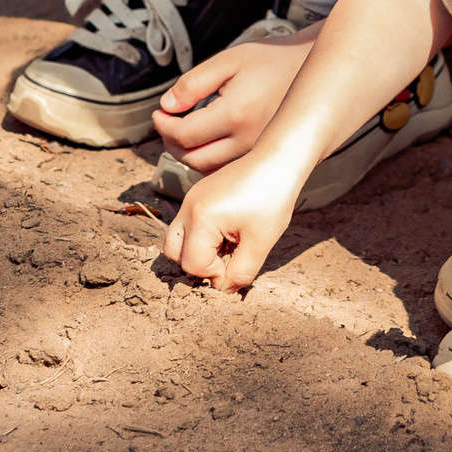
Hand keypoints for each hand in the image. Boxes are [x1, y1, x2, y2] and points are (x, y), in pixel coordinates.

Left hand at [152, 27, 318, 172]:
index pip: (185, 135)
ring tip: (182, 131)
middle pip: (193, 158)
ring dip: (188, 154)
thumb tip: (167, 106)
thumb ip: (193, 84)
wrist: (309, 70)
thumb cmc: (270, 61)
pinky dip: (208, 161)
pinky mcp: (262, 157)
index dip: (163, 125)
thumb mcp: (227, 61)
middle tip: (166, 123)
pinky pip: (225, 171)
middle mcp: (248, 141)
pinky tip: (205, 142)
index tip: (158, 113)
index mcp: (237, 114)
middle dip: (171, 142)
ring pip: (208, 170)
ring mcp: (257, 153)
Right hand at [162, 150, 304, 292]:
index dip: (214, 276)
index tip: (237, 270)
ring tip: (226, 248)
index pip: (193, 264)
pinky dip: (201, 237)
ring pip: (177, 238)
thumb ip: (241, 273)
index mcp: (200, 218)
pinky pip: (188, 224)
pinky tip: (228, 234)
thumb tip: (225, 290)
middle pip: (174, 252)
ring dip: (197, 251)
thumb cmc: (271, 198)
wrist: (277, 161)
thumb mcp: (260, 243)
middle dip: (197, 265)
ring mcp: (191, 199)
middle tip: (226, 262)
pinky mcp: (198, 195)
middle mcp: (188, 207)